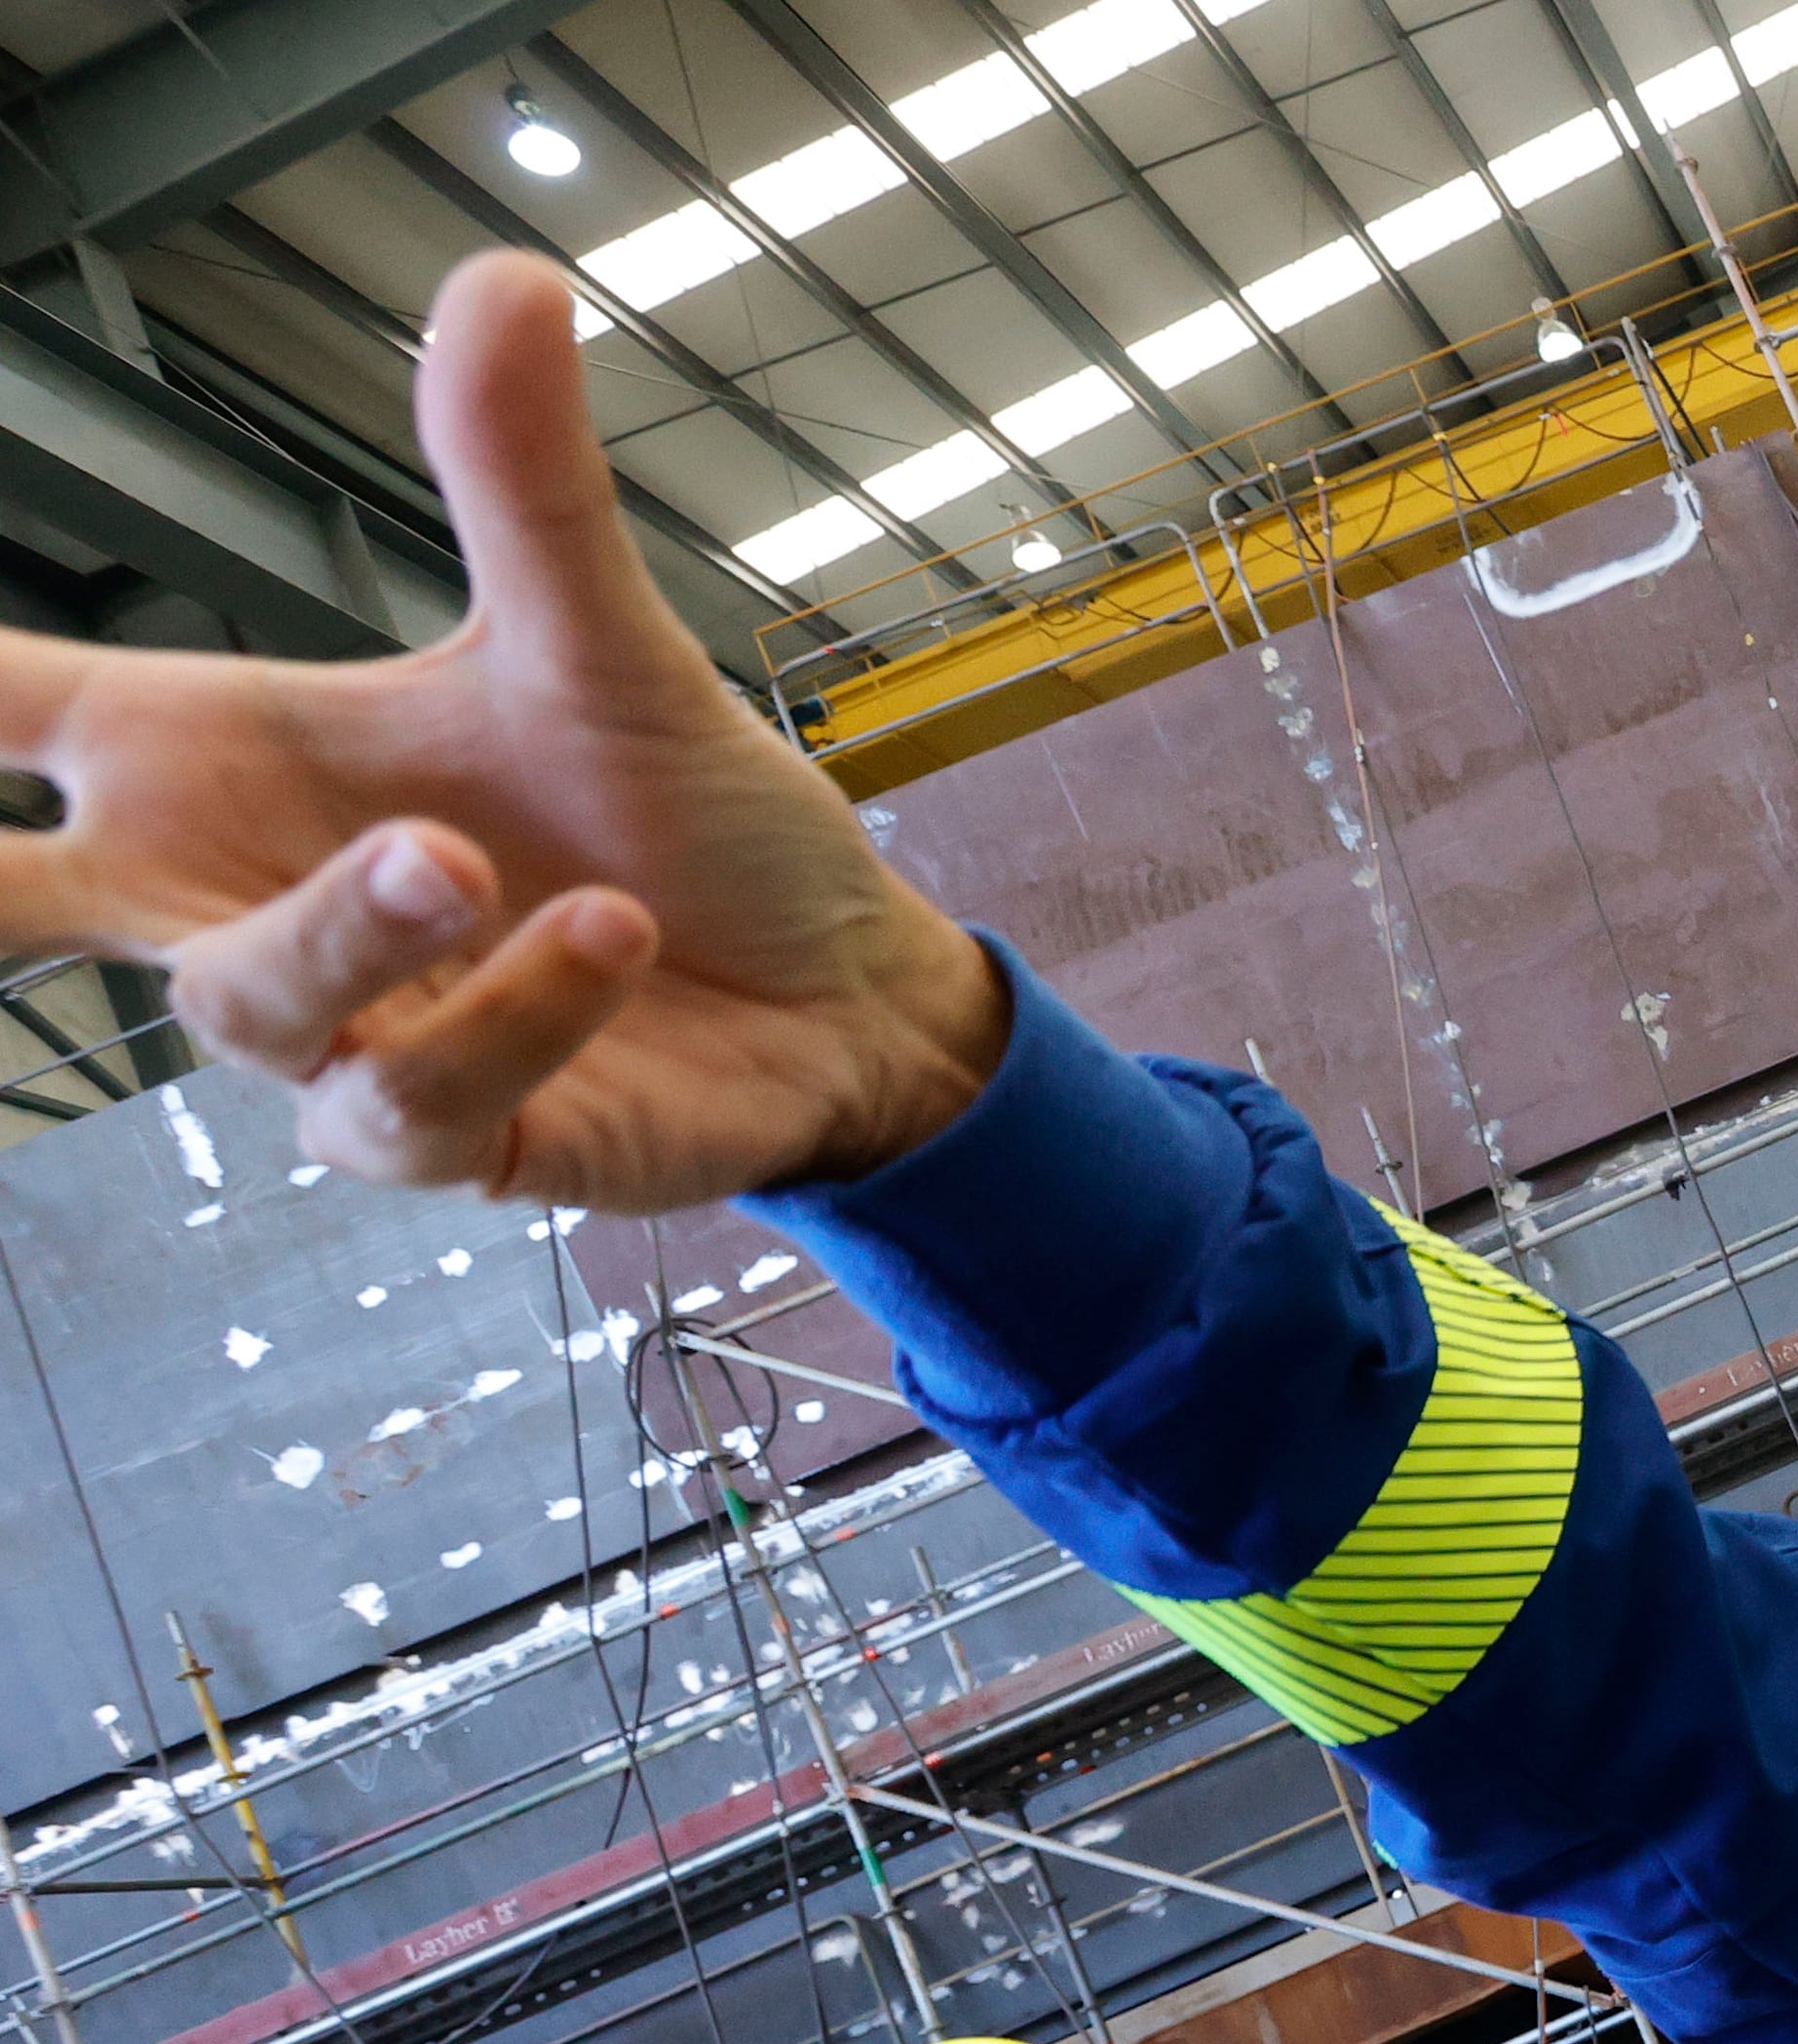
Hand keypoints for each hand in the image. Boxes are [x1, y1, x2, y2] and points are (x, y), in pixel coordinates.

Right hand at [0, 252, 1004, 1209]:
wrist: (844, 989)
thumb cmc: (681, 824)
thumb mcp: (597, 646)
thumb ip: (519, 487)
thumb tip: (502, 283)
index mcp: (230, 764)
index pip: (8, 709)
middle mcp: (249, 902)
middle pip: (10, 910)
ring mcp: (339, 1035)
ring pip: (249, 999)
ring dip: (352, 921)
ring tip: (463, 856)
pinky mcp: (447, 1134)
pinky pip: (416, 1094)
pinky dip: (512, 1011)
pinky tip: (609, 936)